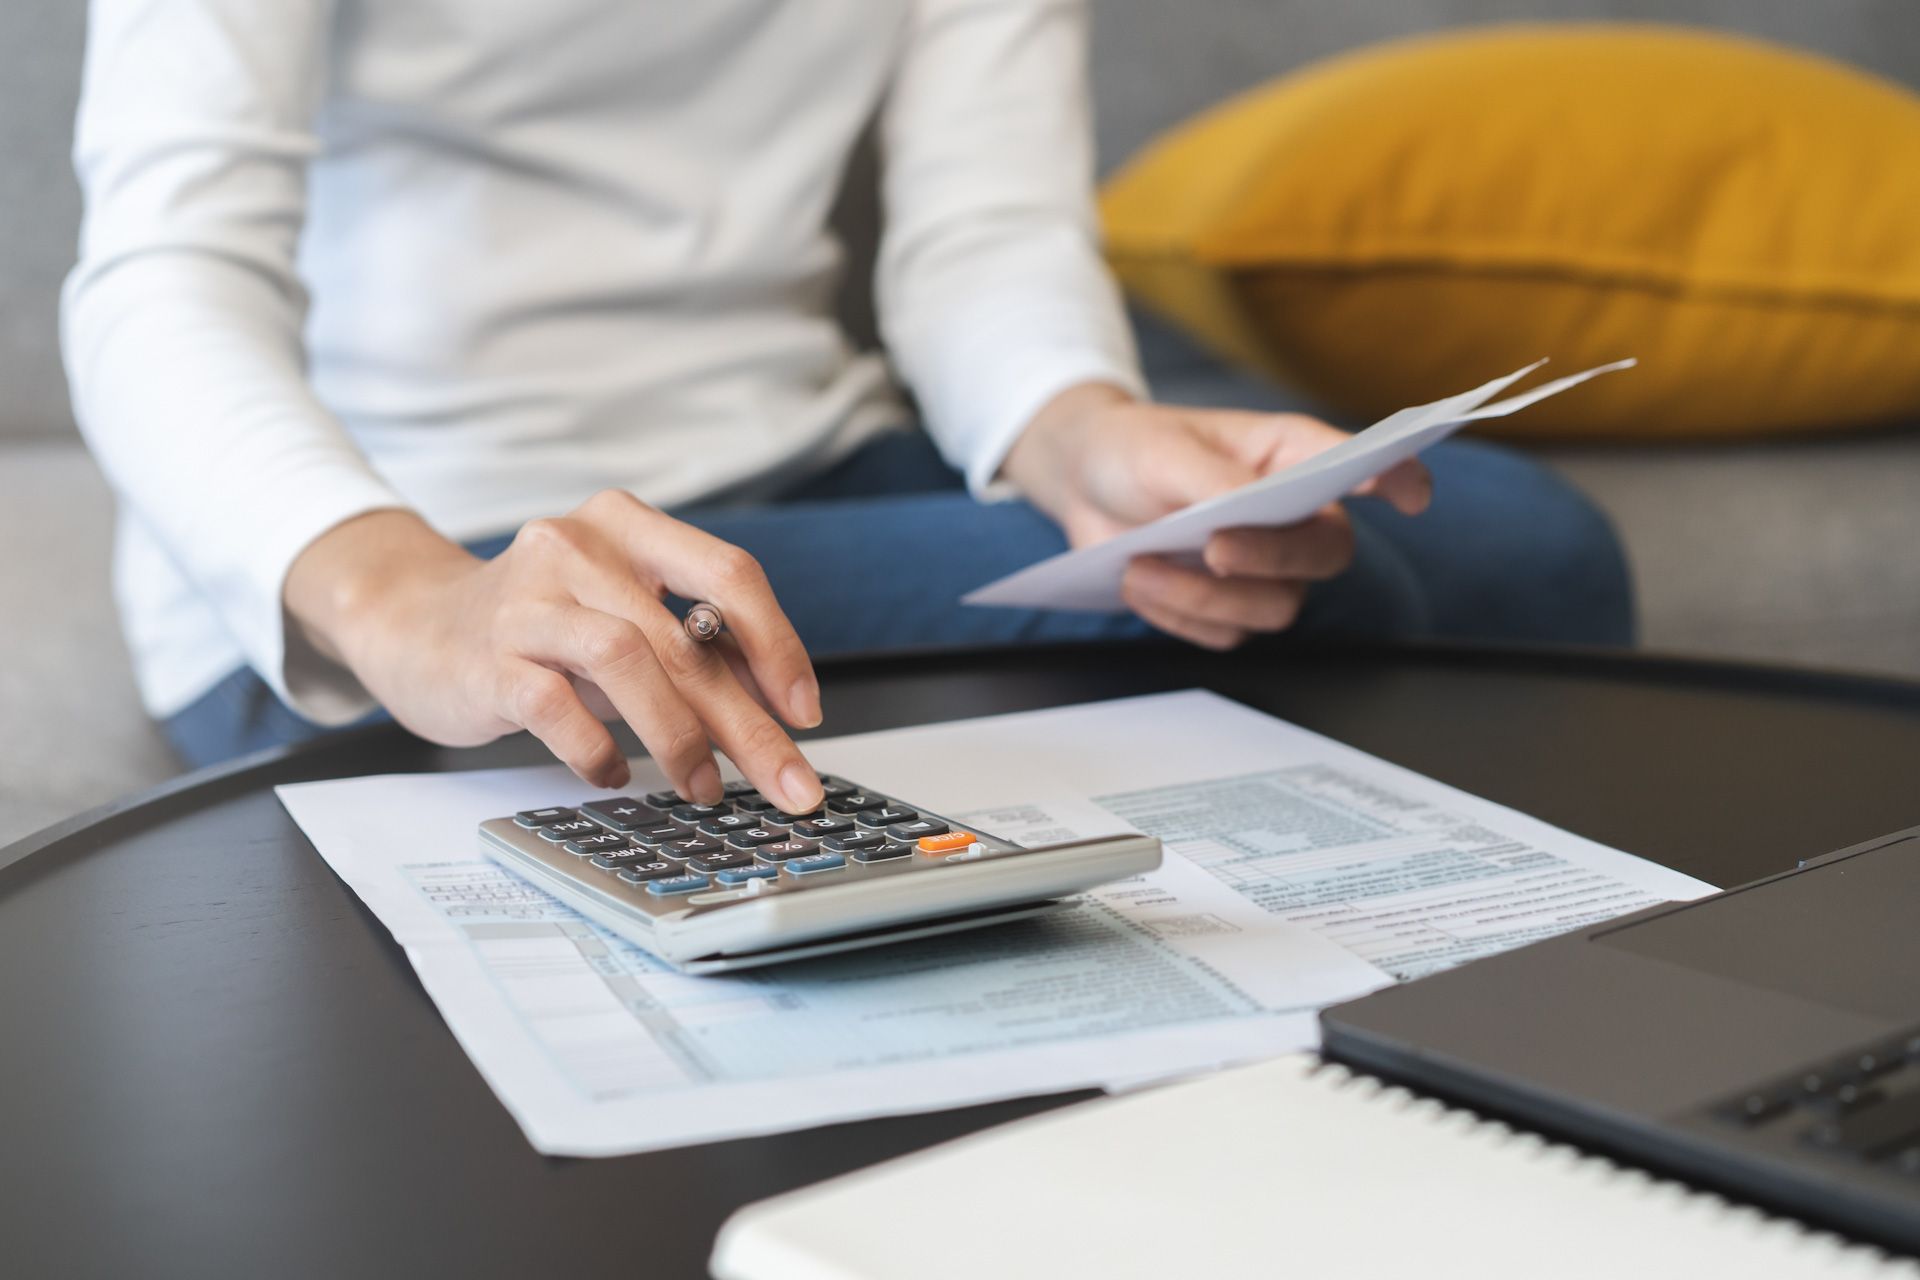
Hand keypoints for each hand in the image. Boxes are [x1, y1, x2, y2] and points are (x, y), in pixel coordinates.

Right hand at [284, 491, 824, 809]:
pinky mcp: (486, 658)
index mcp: (628, 527)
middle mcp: (579, 548)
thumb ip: (690, 645)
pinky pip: (557, 708)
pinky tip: (611, 773)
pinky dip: (598, 750)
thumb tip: (776, 711)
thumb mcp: (621, 613)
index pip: (729, 574)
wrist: (413, 624)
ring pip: (629, 662)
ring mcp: (529, 600)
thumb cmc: (541, 626)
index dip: (777, 647)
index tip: (804, 713)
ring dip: (680, 738)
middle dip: (749, 724)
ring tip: (702, 787)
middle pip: (688, 639)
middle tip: (789, 786)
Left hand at [1001, 384, 1431, 649]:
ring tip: (1142, 564)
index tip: (1412, 495)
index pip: (1364, 466)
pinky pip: (1226, 634)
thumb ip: (1214, 479)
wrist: (1084, 482)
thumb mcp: (1163, 451)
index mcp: (1290, 455)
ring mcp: (1266, 567)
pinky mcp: (1229, 607)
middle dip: (1271, 558)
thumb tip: (1247, 512)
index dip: (1398, 479)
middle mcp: (1293, 514)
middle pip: (1328, 556)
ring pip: (1277, 608)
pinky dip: (1178, 616)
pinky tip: (1140, 580)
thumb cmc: (1135, 449)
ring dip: (1204, 596)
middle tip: (1213, 546)